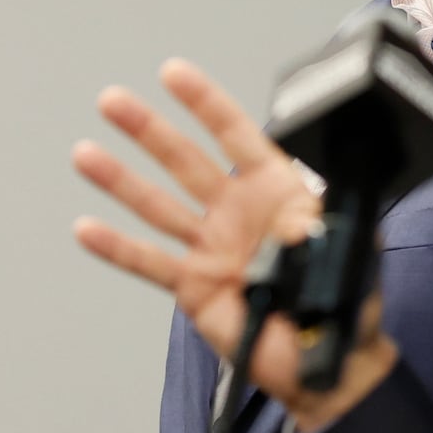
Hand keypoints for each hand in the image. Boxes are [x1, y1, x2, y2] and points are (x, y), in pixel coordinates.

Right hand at [72, 58, 396, 427]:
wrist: (326, 358)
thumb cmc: (345, 298)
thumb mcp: (346, 247)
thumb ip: (320, 227)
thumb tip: (295, 223)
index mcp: (276, 190)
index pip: (236, 135)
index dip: (206, 103)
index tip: (175, 74)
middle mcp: (237, 211)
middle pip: (185, 161)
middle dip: (149, 130)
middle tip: (114, 101)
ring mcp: (212, 247)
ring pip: (159, 205)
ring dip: (121, 180)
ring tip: (86, 154)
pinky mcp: (194, 286)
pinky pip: (150, 263)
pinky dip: (118, 248)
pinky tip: (87, 229)